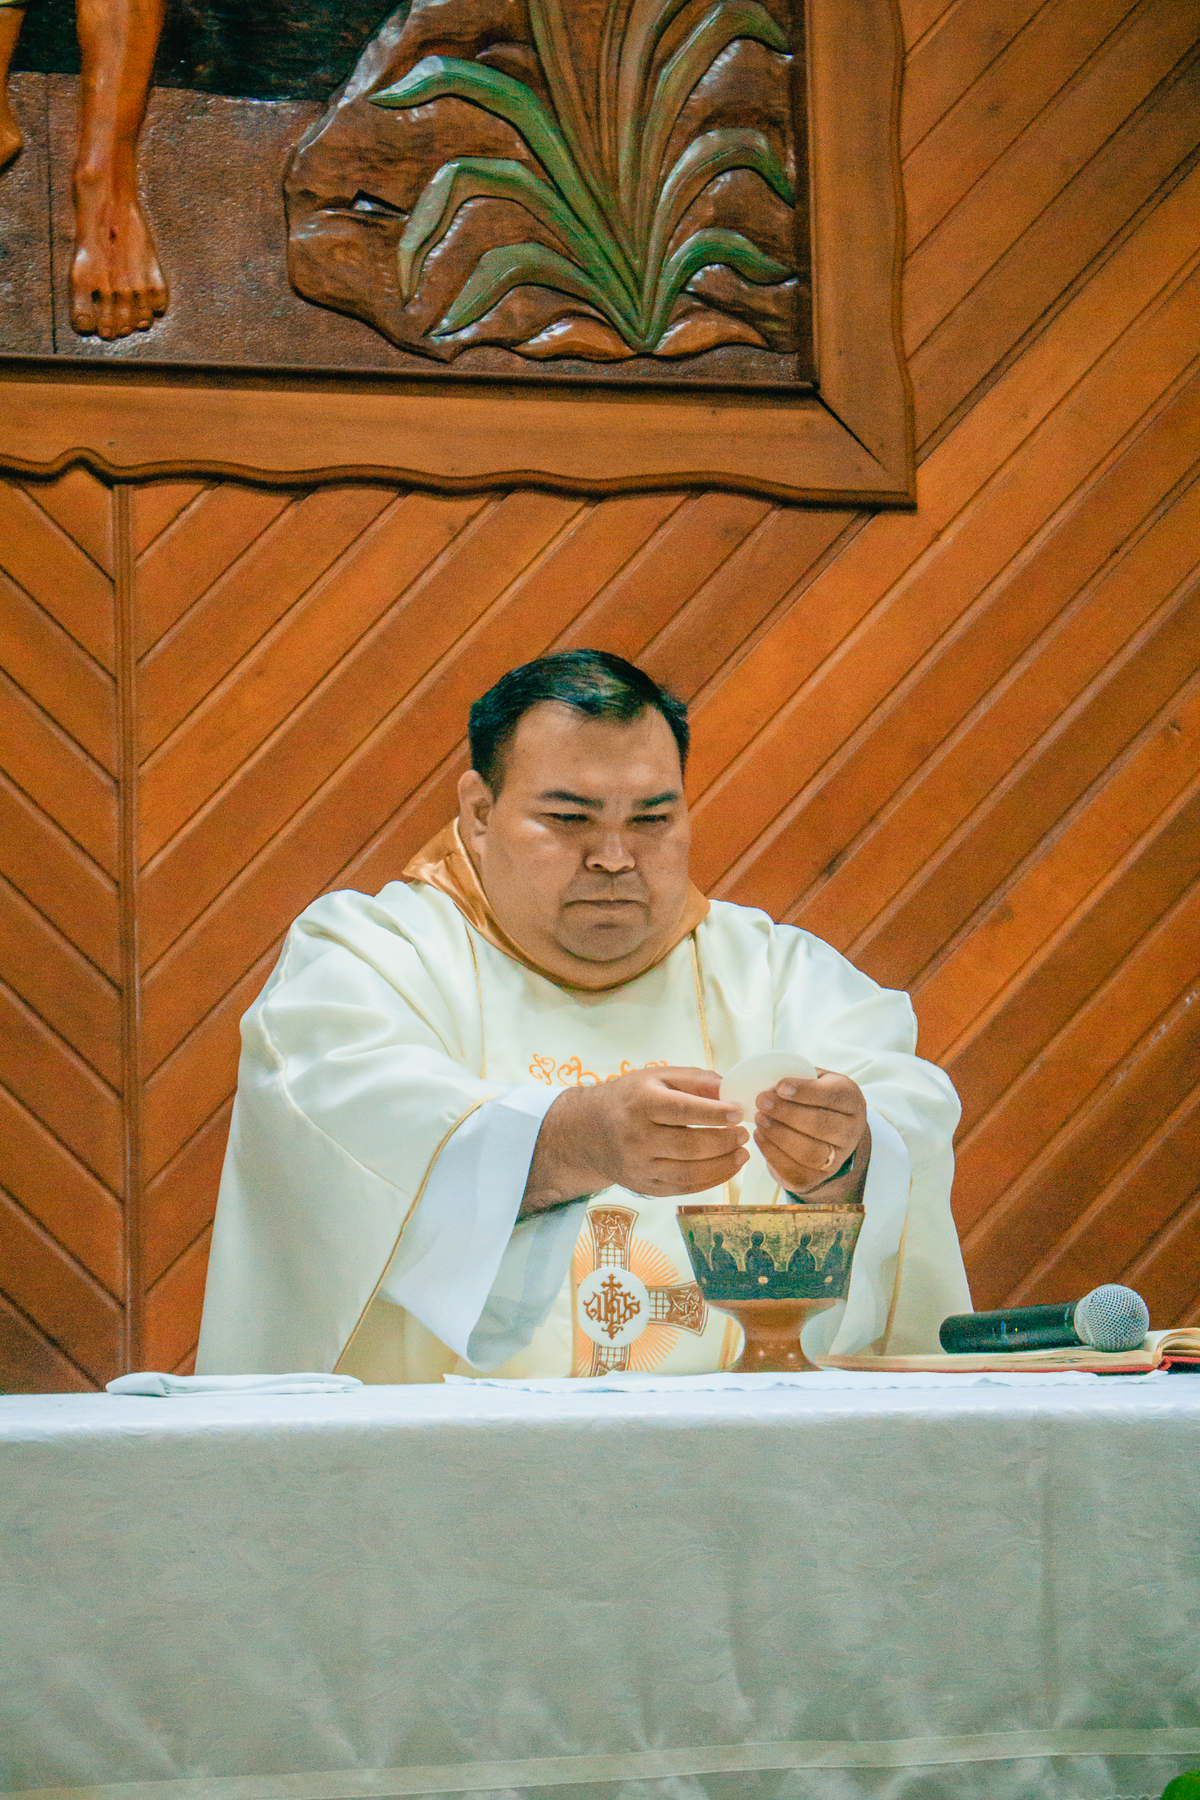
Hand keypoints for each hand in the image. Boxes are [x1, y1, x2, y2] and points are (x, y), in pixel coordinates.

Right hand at [522, 1066, 748, 1213]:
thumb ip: (694, 1080)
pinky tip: (726, 1168)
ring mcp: (638, 1166)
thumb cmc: (629, 1099)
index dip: (713, 1113)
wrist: (587, 1132)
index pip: (681, 1110)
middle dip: (723, 1141)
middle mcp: (636, 1137)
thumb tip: (730, 1089)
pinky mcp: (643, 1186)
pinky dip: (710, 1181)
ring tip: (742, 1153)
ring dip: (723, 1166)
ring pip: (688, 1172)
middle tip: (744, 1133)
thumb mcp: (655, 1077)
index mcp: (640, 1103)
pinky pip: (683, 1188)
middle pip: (689, 1145)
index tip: (738, 1112)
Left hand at [752, 1070, 867, 1195]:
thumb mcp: (814, 1080)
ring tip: (759, 1119)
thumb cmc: (814, 1099)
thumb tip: (767, 1082)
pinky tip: (760, 1136)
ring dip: (779, 1135)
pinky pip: (795, 1170)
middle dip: (788, 1114)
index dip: (806, 1092)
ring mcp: (837, 1158)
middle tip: (762, 1102)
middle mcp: (851, 1131)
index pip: (834, 1096)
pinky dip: (773, 1153)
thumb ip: (797, 1077)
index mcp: (852, 1100)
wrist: (824, 1135)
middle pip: (822, 1126)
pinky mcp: (817, 1178)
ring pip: (810, 1152)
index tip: (780, 1087)